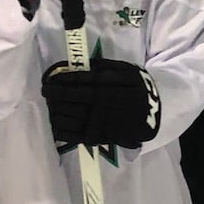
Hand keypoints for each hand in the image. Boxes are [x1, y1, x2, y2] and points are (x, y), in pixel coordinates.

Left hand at [41, 57, 160, 148]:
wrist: (157, 111)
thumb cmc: (137, 86)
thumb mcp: (127, 70)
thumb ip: (104, 67)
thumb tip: (78, 66)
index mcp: (116, 85)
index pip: (85, 82)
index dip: (66, 81)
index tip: (50, 79)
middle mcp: (111, 104)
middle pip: (79, 99)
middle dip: (59, 96)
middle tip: (46, 91)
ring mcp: (107, 122)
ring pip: (78, 118)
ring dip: (60, 112)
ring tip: (50, 105)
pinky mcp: (105, 137)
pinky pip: (81, 135)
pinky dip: (66, 131)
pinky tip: (56, 124)